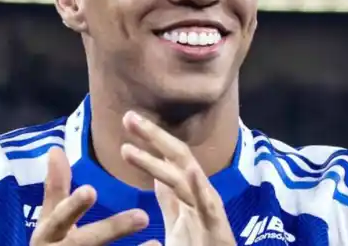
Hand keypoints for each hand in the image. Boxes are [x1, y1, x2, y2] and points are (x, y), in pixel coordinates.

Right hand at [31, 146, 155, 245]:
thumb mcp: (50, 220)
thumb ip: (55, 188)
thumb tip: (55, 148)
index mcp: (48, 234)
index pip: (60, 218)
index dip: (73, 206)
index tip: (92, 190)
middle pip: (86, 243)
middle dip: (112, 229)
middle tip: (142, 215)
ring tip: (156, 245)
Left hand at [120, 111, 235, 245]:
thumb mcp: (176, 224)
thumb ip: (169, 201)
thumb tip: (157, 178)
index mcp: (188, 194)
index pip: (167, 160)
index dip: (149, 140)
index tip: (128, 120)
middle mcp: (199, 196)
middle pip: (176, 159)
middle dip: (154, 136)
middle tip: (128, 116)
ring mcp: (209, 211)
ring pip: (184, 178)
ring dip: (158, 160)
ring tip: (134, 144)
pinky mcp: (219, 229)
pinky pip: (210, 206)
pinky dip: (201, 188)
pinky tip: (191, 171)